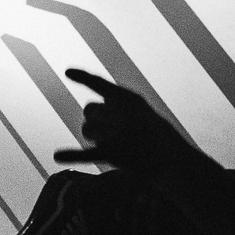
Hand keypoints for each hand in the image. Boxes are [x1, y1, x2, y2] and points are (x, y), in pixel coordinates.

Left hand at [59, 69, 195, 175]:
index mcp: (131, 98)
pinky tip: (57, 156)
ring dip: (94, 137)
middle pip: (89, 110)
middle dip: (95, 120)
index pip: (101, 84)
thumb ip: (117, 108)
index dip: (83, 77)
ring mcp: (117, 131)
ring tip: (113, 145)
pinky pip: (85, 153)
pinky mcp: (113, 154)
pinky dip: (70, 155)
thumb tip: (88, 112)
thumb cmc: (159, 138)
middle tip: (112, 132)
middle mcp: (122, 111)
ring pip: (87, 129)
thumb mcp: (142, 114)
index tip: (67, 72)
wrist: (177, 162)